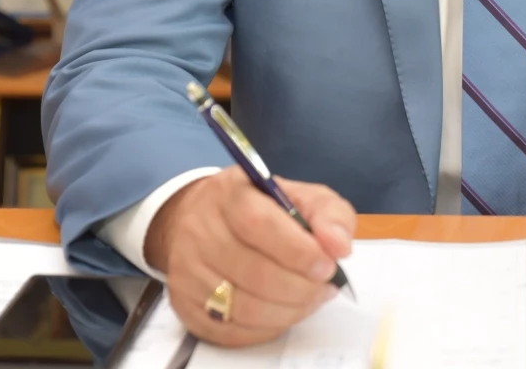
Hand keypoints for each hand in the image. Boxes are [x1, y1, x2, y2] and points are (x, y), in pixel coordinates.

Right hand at [146, 167, 355, 347]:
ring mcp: (187, 271)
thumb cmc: (262, 209)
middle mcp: (199, 231)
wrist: (205, 221)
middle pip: (253, 272)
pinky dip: (267, 327)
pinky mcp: (185, 305)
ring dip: (289, 310)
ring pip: (243, 307)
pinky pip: (230, 331)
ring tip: (310, 298)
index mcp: (229, 194)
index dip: (298, 251)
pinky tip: (284, 311)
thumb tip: (339, 246)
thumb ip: (329, 214)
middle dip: (301, 287)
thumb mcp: (301, 196)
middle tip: (325, 286)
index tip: (327, 264)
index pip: (259, 224)